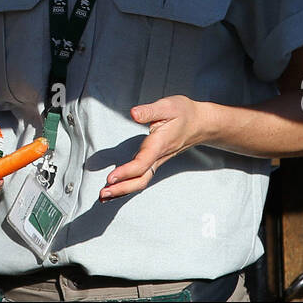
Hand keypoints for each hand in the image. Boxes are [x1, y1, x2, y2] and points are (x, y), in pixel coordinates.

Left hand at [100, 96, 214, 200]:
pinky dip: (128, 185)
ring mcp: (157, 161)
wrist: (200, 124)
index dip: (126, 172)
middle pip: (141, 179)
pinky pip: (142, 177)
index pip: (142, 163)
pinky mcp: (155, 162)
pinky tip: (116, 189)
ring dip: (123, 190)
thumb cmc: (183, 113)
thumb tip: (133, 113)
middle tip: (103, 194)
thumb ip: (149, 111)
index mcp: (159, 144)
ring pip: (141, 181)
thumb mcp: (167, 106)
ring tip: (104, 196)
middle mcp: (158, 156)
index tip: (110, 177)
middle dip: (122, 189)